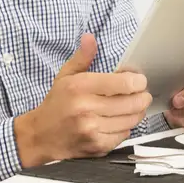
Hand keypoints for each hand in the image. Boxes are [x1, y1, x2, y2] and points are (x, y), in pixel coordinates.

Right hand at [13, 33, 152, 167]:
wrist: (40, 136)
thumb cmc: (57, 103)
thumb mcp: (65, 76)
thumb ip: (82, 57)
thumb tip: (90, 37)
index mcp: (80, 87)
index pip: (125, 84)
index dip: (138, 81)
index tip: (138, 80)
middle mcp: (86, 108)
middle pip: (134, 102)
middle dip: (142, 96)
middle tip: (141, 93)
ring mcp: (92, 129)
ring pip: (132, 119)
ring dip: (137, 112)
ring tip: (131, 106)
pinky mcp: (97, 146)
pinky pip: (125, 134)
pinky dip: (126, 127)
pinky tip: (118, 121)